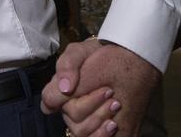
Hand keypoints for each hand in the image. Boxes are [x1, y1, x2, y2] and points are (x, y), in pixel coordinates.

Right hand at [41, 39, 159, 136]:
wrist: (131, 59)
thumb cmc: (102, 54)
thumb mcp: (80, 51)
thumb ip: (67, 65)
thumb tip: (65, 88)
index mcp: (63, 92)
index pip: (49, 102)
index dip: (56, 100)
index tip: (72, 90)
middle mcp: (72, 109)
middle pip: (71, 118)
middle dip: (91, 105)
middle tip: (109, 91)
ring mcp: (87, 121)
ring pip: (82, 132)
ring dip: (99, 119)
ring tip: (116, 104)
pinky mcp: (102, 130)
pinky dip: (103, 135)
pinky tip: (114, 124)